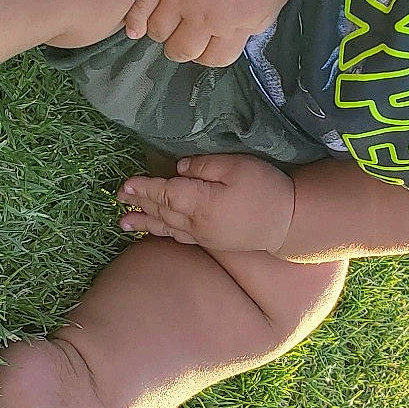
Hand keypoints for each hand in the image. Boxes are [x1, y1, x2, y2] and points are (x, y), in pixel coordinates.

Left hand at [116, 154, 295, 254]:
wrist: (290, 223)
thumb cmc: (265, 189)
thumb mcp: (237, 167)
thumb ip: (204, 166)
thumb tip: (177, 168)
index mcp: (201, 203)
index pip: (165, 193)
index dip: (143, 189)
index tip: (124, 185)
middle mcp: (197, 223)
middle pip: (162, 211)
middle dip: (139, 204)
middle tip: (118, 198)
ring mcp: (204, 235)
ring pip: (167, 226)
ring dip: (144, 223)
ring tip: (123, 223)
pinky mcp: (212, 241)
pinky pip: (180, 236)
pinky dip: (163, 232)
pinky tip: (156, 230)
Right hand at [122, 0, 290, 65]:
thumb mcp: (273, 1)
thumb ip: (253, 24)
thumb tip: (239, 35)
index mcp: (233, 27)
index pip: (215, 59)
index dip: (209, 54)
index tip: (207, 46)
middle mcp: (203, 19)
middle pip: (182, 50)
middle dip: (183, 48)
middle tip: (184, 36)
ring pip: (158, 32)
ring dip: (161, 32)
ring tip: (165, 23)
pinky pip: (139, 7)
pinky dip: (134, 20)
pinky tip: (134, 27)